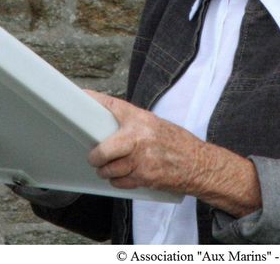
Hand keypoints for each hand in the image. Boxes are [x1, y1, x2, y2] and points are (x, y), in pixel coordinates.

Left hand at [85, 90, 261, 217]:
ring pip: (109, 170)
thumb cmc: (177, 143)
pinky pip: (121, 182)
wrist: (198, 163)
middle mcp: (139, 138)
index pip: (111, 106)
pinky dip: (118, 181)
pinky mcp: (144, 177)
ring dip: (106, 171)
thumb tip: (108, 125)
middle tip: (93, 156)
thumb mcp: (155, 124)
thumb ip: (133, 124)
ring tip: (108, 167)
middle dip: (95, 156)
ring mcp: (141, 160)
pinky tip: (123, 176)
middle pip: (103, 150)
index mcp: (141, 119)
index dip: (93, 101)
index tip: (81, 96)